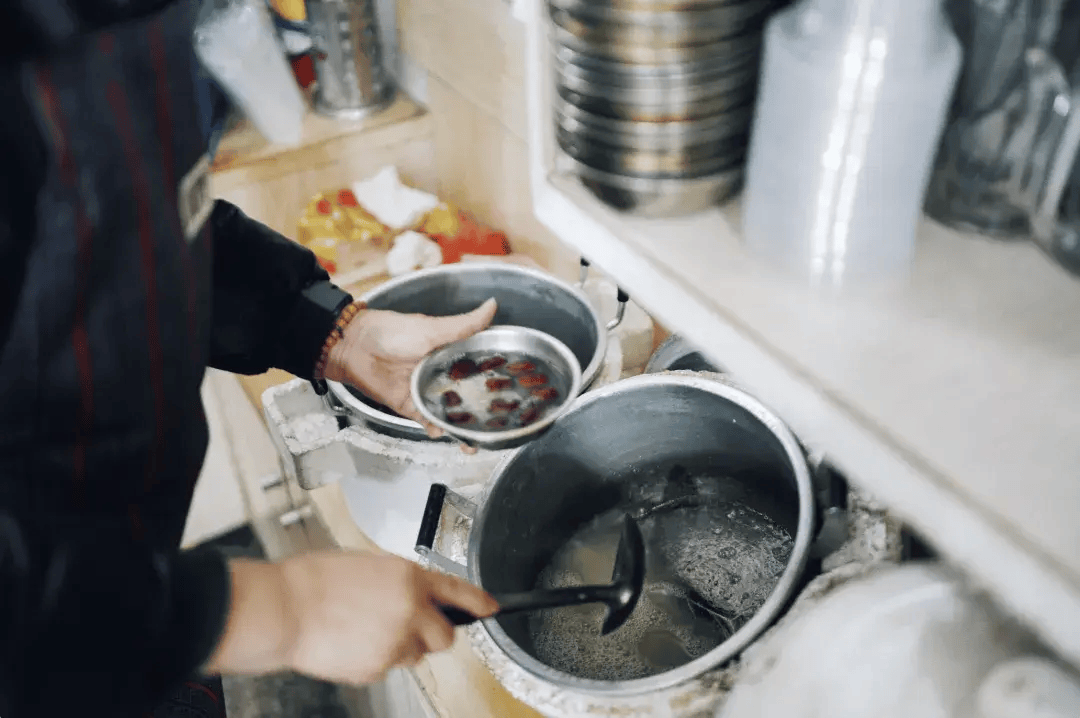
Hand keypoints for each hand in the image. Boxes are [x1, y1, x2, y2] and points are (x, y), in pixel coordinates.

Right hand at [207, 553, 497, 684]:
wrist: (284, 608)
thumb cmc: (315, 581)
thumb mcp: (369, 565)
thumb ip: (401, 582)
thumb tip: (417, 596)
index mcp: (409, 577)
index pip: (458, 590)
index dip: (479, 601)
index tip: (492, 608)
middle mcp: (410, 609)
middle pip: (446, 636)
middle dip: (433, 633)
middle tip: (410, 627)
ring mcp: (396, 641)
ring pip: (416, 654)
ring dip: (401, 646)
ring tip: (366, 630)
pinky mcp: (378, 666)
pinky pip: (389, 666)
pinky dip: (376, 659)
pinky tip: (353, 642)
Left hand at [323, 299, 497, 437]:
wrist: (353, 347)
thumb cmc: (390, 332)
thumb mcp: (431, 329)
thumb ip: (463, 325)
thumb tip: (492, 306)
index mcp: (451, 354)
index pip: (479, 368)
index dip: (496, 379)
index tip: (516, 390)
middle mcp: (442, 374)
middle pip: (468, 395)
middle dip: (482, 410)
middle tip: (498, 423)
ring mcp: (426, 391)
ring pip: (450, 412)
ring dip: (462, 426)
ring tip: (476, 438)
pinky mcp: (410, 406)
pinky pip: (428, 421)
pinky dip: (437, 429)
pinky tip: (445, 433)